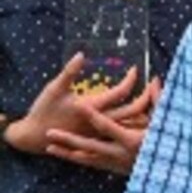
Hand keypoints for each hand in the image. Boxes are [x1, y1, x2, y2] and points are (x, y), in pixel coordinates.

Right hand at [6, 54, 143, 160]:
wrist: (35, 137)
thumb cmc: (44, 110)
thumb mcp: (54, 88)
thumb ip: (69, 71)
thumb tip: (81, 54)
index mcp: (92, 107)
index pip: (121, 92)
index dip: (131, 79)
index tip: (136, 69)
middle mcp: (101, 121)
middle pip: (134, 111)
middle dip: (148, 97)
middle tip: (154, 84)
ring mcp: (102, 132)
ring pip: (132, 124)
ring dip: (145, 111)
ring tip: (153, 98)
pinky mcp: (100, 138)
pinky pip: (124, 131)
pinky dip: (135, 123)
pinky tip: (142, 115)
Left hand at [45, 76, 161, 174]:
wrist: (170, 172)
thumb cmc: (170, 143)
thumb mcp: (165, 122)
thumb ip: (157, 102)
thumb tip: (155, 80)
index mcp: (132, 140)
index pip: (107, 126)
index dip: (93, 115)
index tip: (79, 105)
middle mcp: (120, 154)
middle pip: (89, 146)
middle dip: (68, 139)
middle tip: (50, 132)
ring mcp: (116, 164)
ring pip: (87, 159)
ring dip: (67, 153)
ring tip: (50, 147)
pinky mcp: (114, 169)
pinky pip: (92, 164)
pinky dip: (78, 160)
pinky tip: (66, 155)